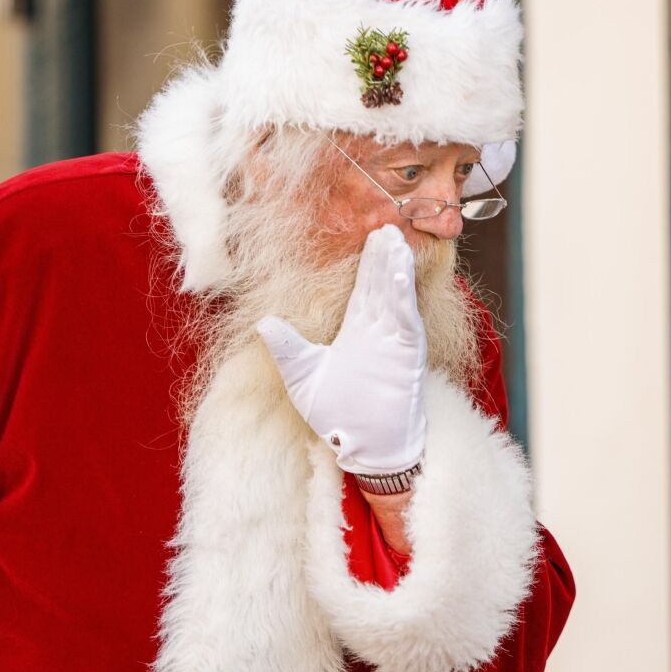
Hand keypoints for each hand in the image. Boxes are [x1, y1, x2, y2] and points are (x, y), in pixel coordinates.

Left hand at [257, 225, 426, 473]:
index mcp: (358, 332)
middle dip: (384, 256)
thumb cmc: (339, 415)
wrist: (366, 446)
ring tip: (394, 238)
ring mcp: (395, 341)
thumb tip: (263, 322)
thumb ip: (286, 347)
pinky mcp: (407, 354)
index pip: (363, 289)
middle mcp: (379, 332)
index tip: (369, 236)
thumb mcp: (303, 377)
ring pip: (395, 296)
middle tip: (386, 224)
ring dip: (395, 268)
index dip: (367, 263)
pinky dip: (403, 297)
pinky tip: (399, 275)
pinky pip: (406, 319)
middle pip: (382, 285)